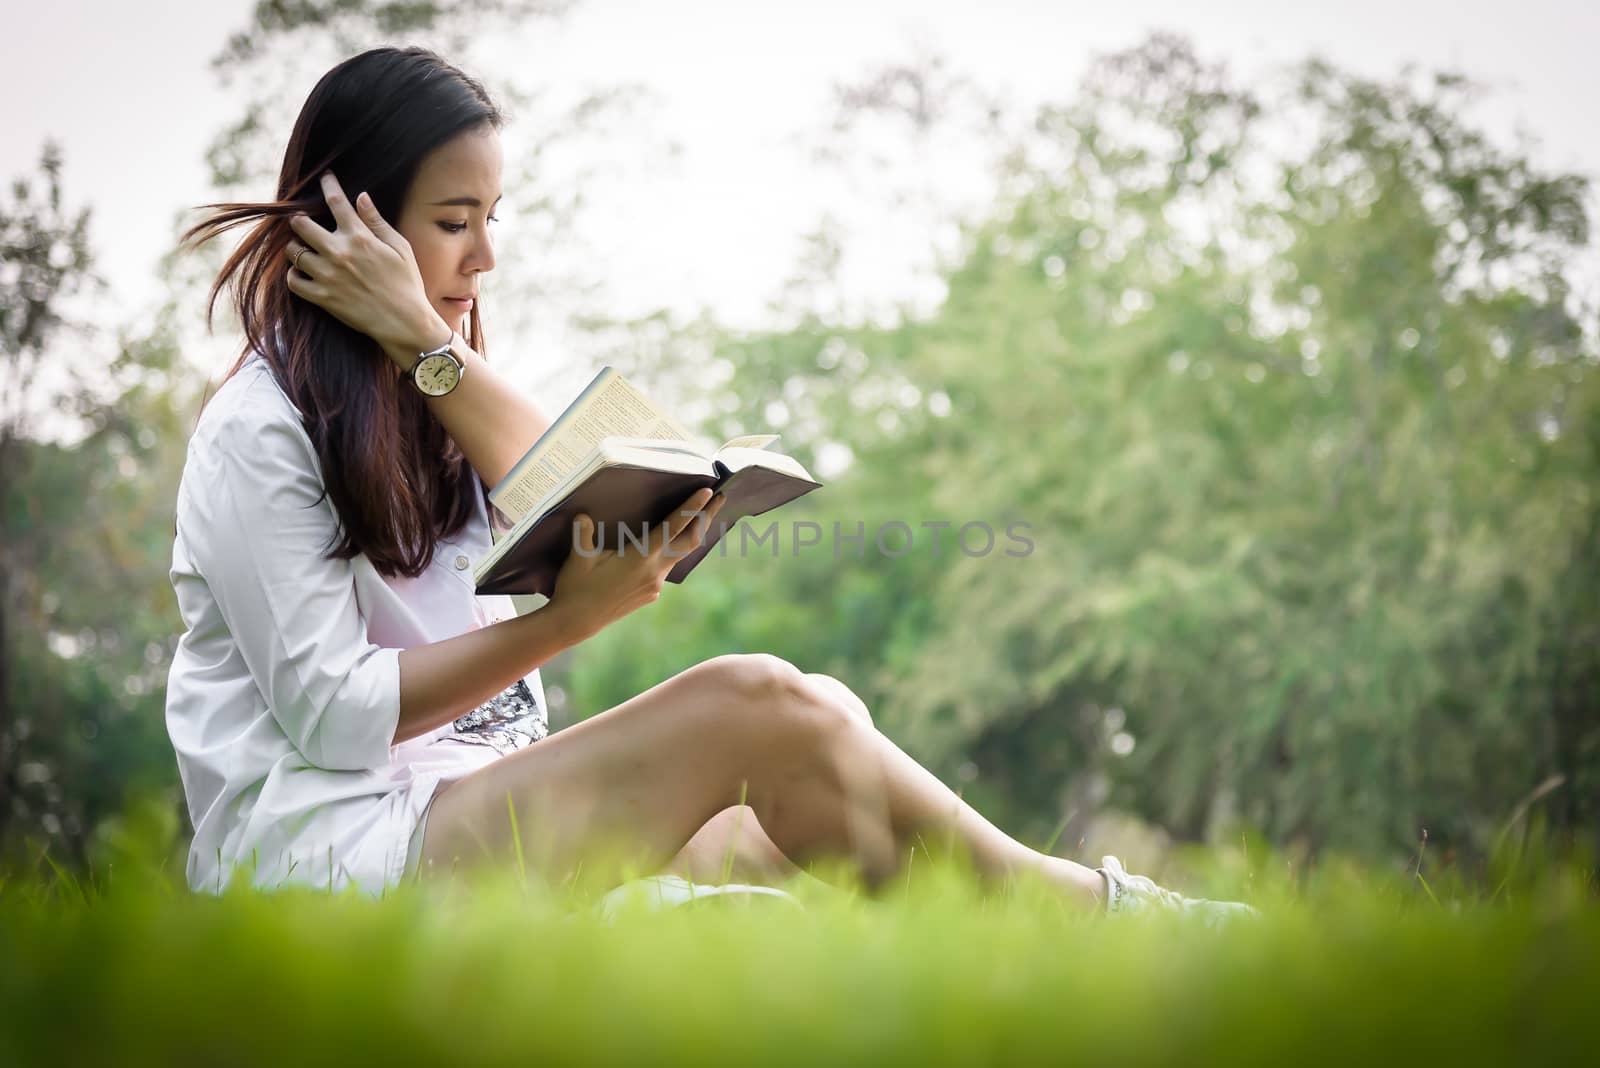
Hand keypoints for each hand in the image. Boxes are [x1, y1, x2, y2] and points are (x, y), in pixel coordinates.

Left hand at [284, 172, 449, 364]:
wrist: (404, 322)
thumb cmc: (407, 283)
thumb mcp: (400, 248)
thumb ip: (377, 222)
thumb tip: (361, 197)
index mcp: (359, 237)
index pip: (336, 201)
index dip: (329, 185)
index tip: (325, 177)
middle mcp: (338, 253)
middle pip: (301, 224)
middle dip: (299, 219)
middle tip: (302, 222)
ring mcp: (327, 275)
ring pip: (293, 251)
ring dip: (295, 246)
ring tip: (302, 248)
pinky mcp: (322, 297)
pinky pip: (293, 281)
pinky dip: (294, 274)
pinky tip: (302, 272)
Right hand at [549, 488, 726, 639]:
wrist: (576, 622)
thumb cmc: (576, 587)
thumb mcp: (579, 556)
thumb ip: (584, 533)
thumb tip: (584, 516)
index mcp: (641, 556)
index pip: (674, 526)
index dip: (692, 507)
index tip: (709, 492)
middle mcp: (655, 571)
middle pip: (690, 541)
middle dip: (707, 518)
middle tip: (722, 498)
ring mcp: (655, 585)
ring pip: (679, 555)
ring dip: (690, 535)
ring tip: (700, 516)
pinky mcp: (650, 593)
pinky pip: (665, 568)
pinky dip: (670, 552)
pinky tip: (665, 545)